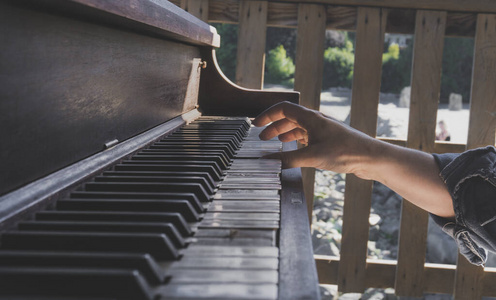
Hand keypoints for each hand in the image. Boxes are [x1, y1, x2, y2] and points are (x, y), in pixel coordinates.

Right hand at [253, 101, 453, 217]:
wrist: (371, 158)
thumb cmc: (346, 152)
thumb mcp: (313, 157)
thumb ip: (288, 159)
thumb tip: (268, 161)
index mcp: (311, 118)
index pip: (283, 109)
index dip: (267, 115)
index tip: (255, 125)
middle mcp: (316, 121)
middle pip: (289, 118)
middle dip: (273, 126)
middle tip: (261, 138)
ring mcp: (323, 130)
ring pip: (298, 128)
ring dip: (284, 134)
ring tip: (273, 144)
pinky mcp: (328, 141)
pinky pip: (307, 137)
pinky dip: (295, 142)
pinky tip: (292, 150)